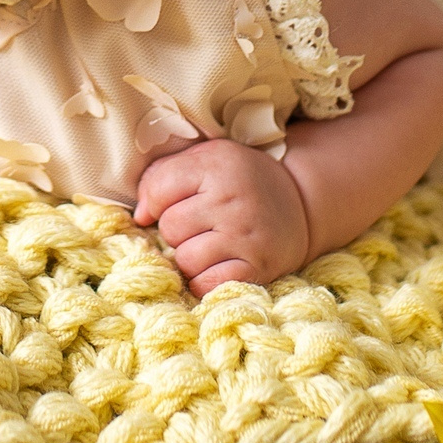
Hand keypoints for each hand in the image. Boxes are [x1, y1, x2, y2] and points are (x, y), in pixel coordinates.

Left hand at [133, 138, 309, 296]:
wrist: (302, 201)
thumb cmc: (241, 179)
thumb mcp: (207, 158)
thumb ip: (164, 174)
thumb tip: (140, 216)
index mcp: (217, 165)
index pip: (158, 190)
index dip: (155, 201)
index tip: (170, 203)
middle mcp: (232, 200)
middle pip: (170, 228)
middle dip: (176, 229)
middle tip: (199, 223)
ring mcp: (247, 237)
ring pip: (185, 259)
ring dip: (189, 256)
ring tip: (209, 243)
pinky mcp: (258, 267)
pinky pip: (207, 284)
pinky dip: (203, 280)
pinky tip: (215, 264)